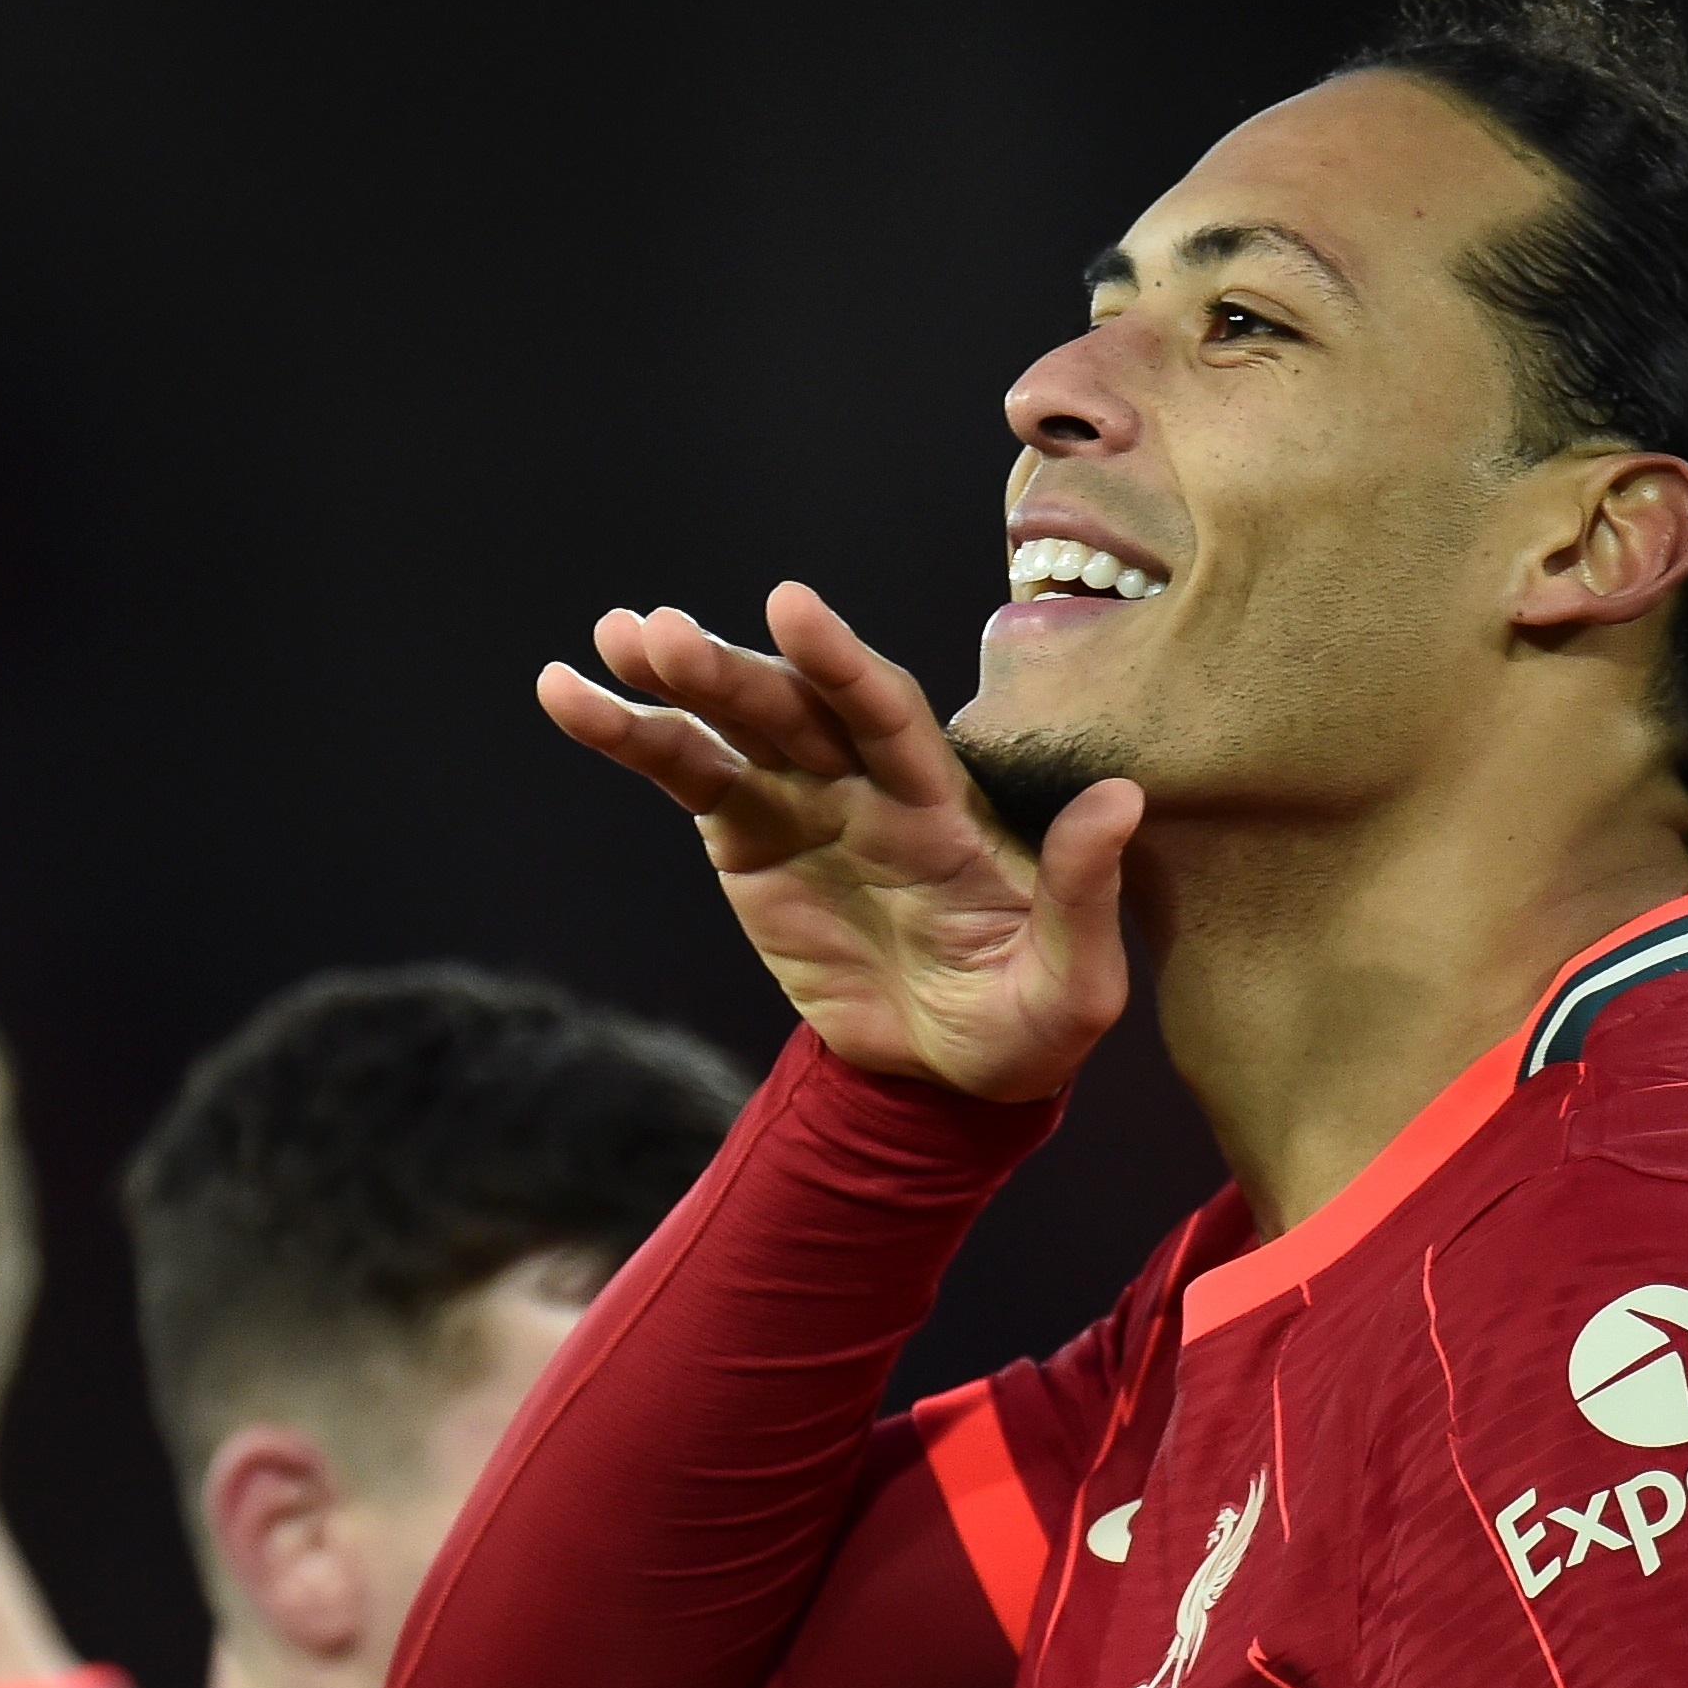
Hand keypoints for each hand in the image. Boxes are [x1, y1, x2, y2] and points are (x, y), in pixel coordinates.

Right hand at [539, 582, 1140, 1101]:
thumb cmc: (1026, 1024)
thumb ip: (1086, 892)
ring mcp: (803, 802)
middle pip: (794, 706)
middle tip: (657, 633)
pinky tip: (566, 696)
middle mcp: (870, 781)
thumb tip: (1122, 801)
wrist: (950, 1079)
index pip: (889, 713)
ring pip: (730, 725)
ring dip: (671, 682)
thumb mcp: (1075, 985)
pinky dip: (627, 736)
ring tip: (610, 641)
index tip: (789, 608)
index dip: (840, 661)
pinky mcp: (748, 838)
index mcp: (945, 800)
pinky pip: (683, 773)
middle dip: (729, 666)